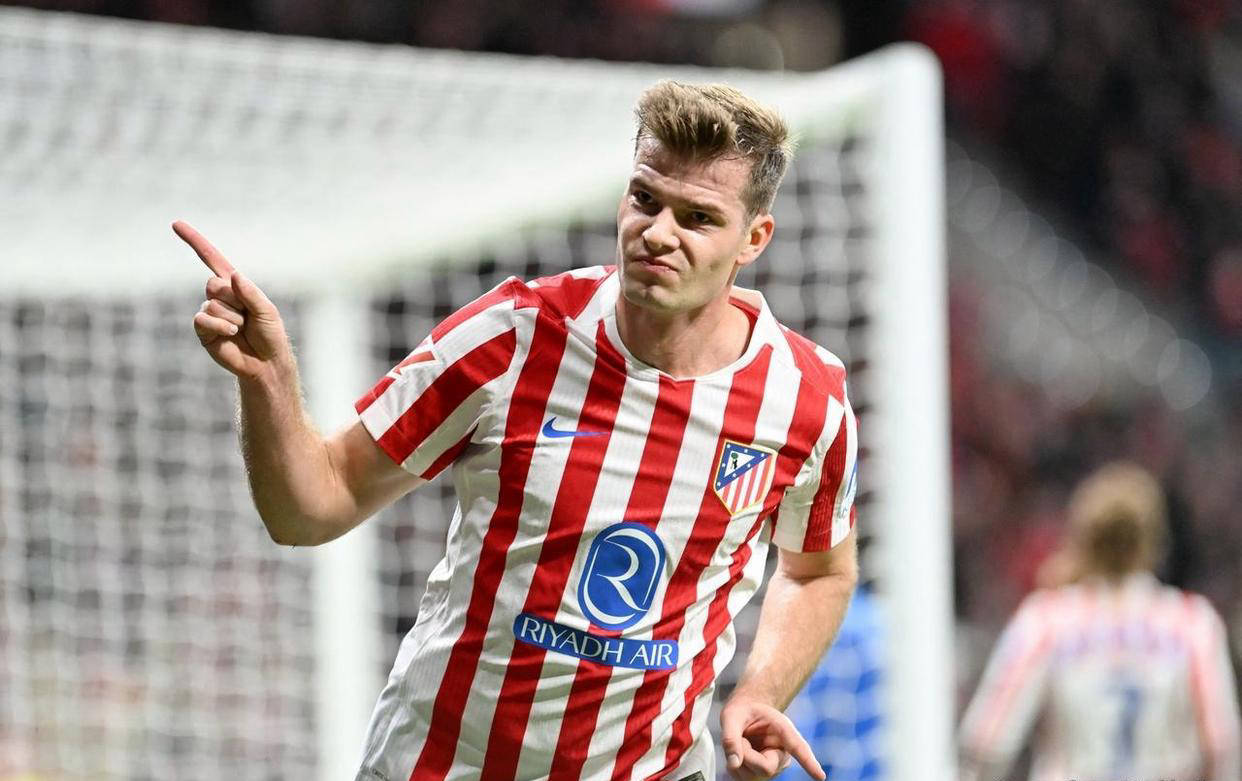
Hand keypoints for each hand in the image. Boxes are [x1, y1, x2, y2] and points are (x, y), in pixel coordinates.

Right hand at [173, 220, 290, 381]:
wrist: (265, 363)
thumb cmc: (270, 334)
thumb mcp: (267, 310)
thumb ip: (252, 293)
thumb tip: (234, 276)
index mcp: (235, 285)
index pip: (211, 258)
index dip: (194, 241)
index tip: (176, 223)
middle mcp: (219, 296)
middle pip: (214, 284)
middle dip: (234, 300)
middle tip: (247, 316)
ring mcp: (209, 312)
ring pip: (212, 304)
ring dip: (232, 317)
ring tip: (242, 328)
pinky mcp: (203, 330)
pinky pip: (203, 319)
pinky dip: (220, 326)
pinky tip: (231, 334)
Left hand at [720, 698, 823, 780]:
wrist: (744, 714)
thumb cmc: (742, 712)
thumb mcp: (732, 716)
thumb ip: (730, 737)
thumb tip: (734, 764)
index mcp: (783, 730)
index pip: (798, 747)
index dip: (809, 762)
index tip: (820, 777)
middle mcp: (783, 752)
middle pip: (765, 768)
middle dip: (745, 754)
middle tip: (741, 737)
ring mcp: (774, 766)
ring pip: (753, 776)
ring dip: (738, 761)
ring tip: (742, 742)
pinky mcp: (764, 775)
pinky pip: (745, 779)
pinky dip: (735, 768)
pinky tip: (738, 755)